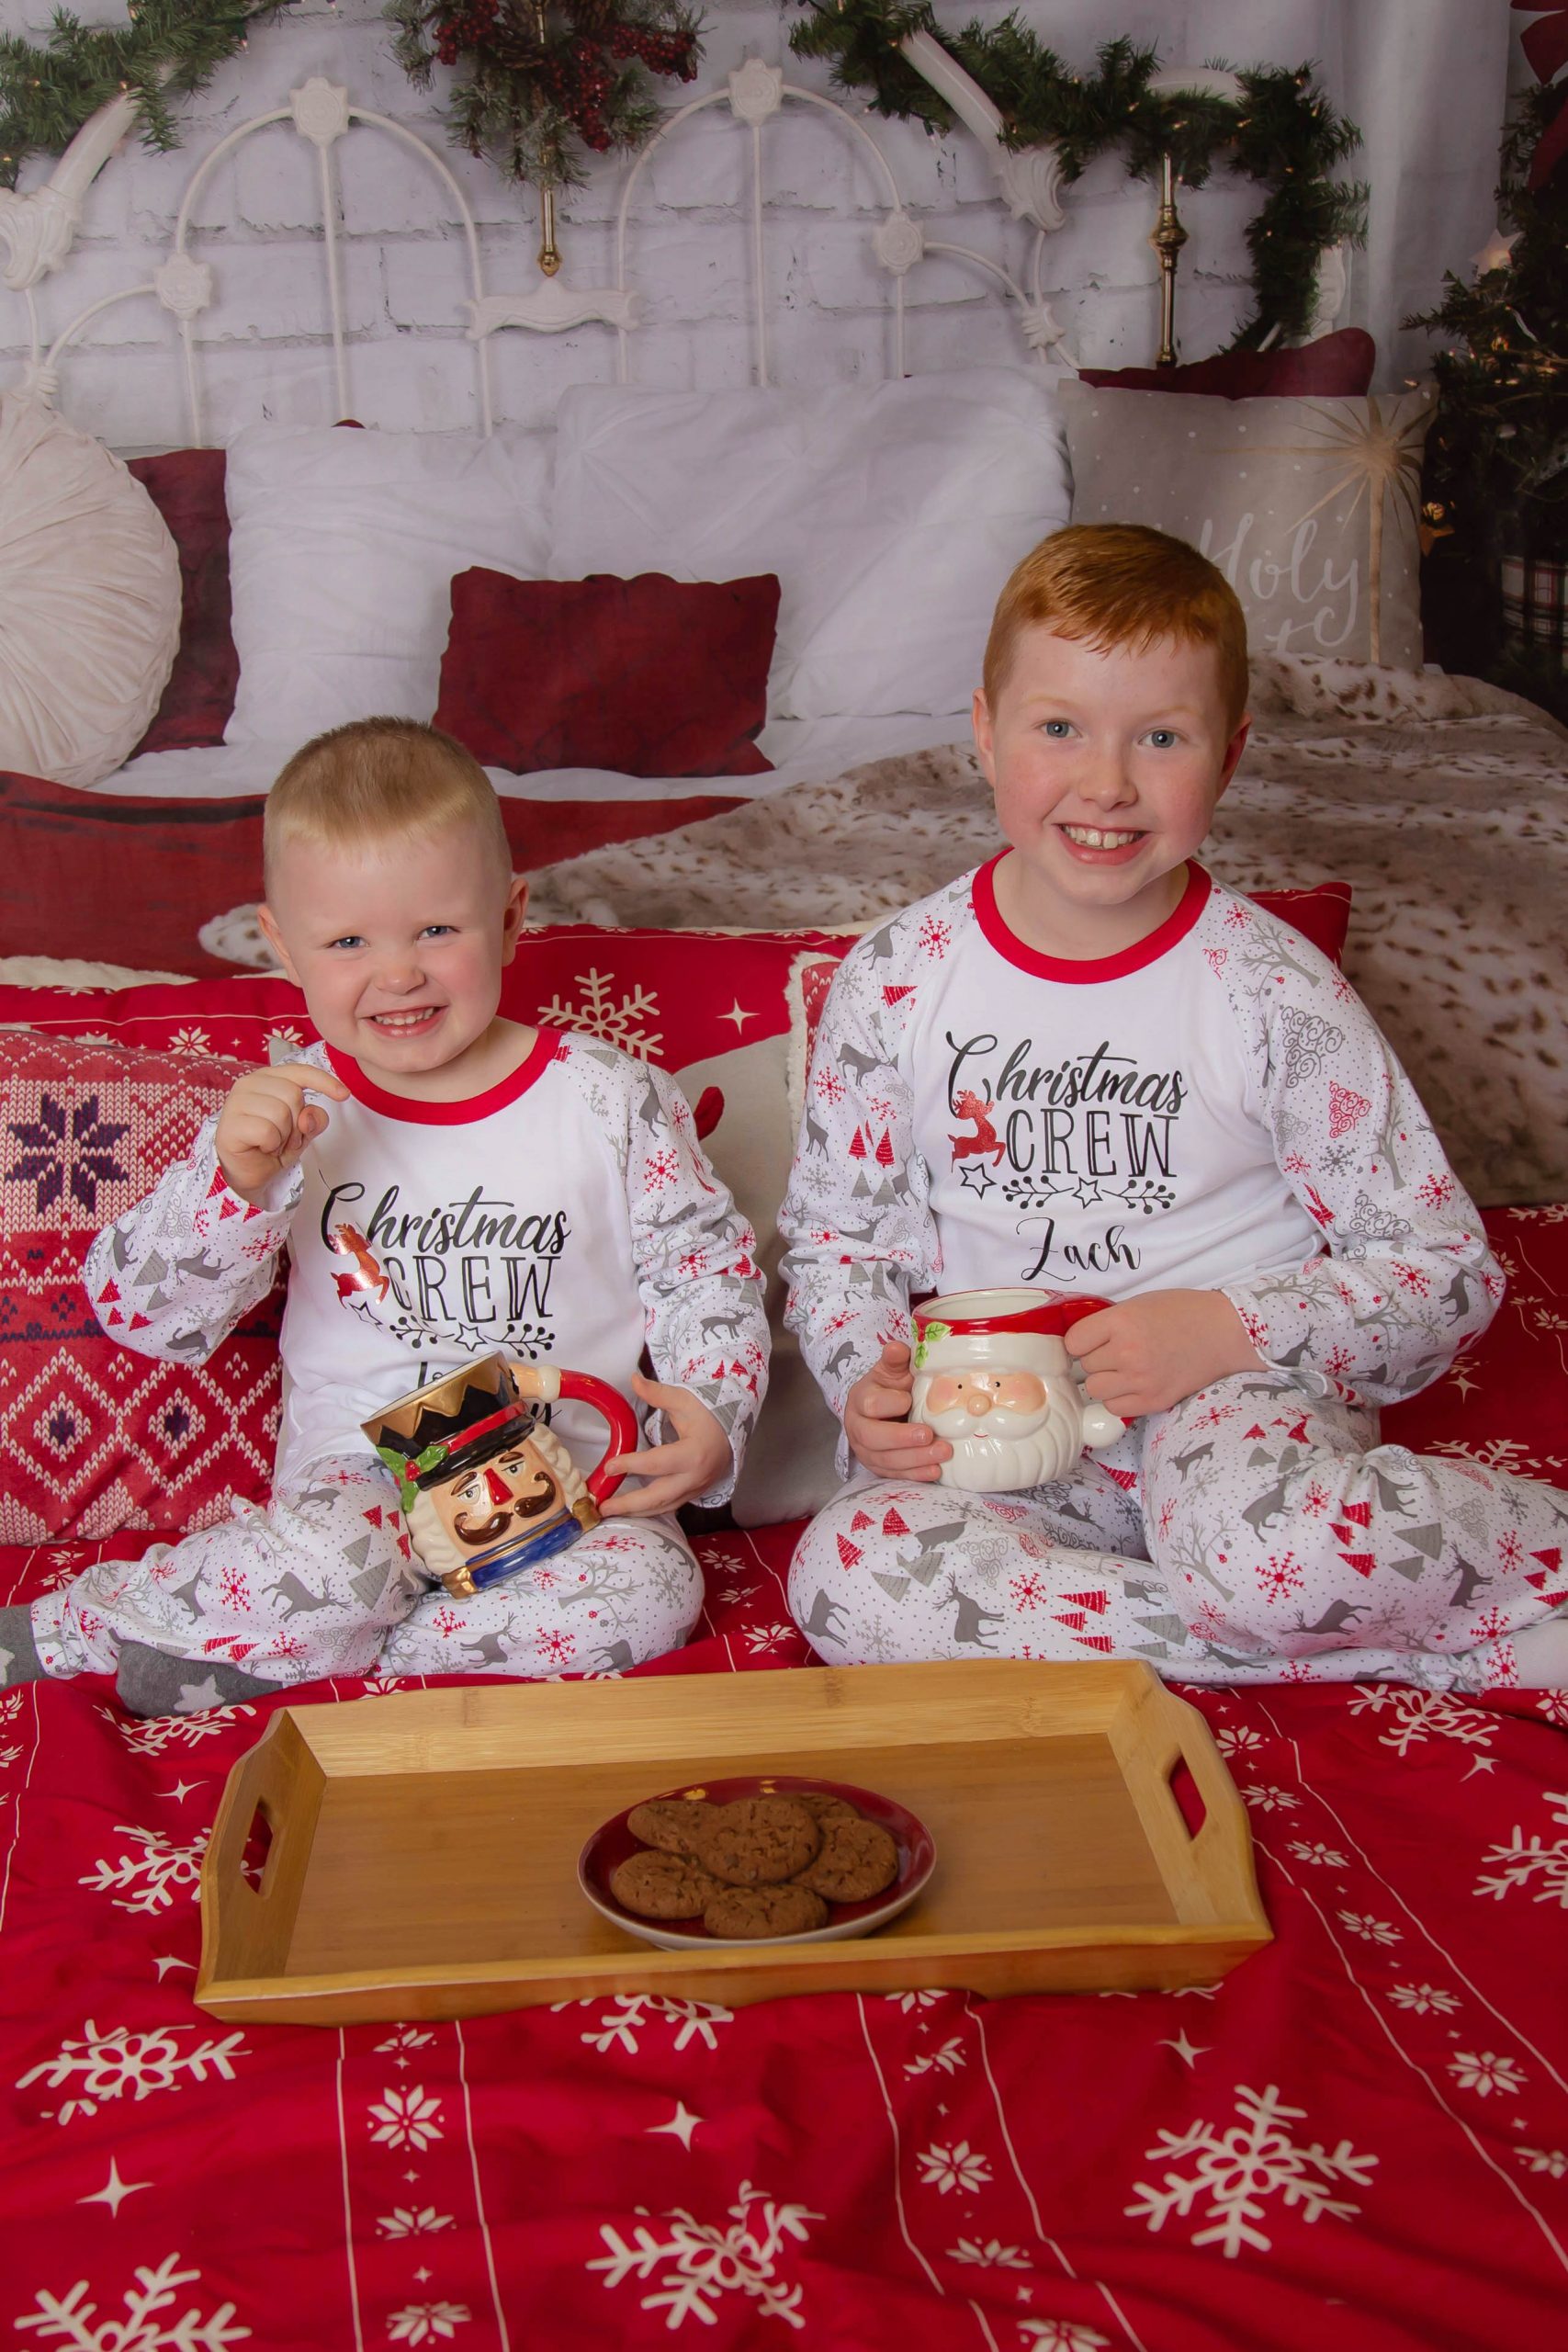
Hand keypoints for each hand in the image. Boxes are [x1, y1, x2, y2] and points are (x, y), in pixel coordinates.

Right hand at [215, 1062, 349, 1203]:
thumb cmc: (271, 1144)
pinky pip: (267, 1131)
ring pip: (280, 1113)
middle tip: (284, 1137)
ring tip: (271, 1142)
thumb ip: (314, 1118)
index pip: (300, 1071)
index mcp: (268, 1078)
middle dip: (297, 1123)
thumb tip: (308, 1115)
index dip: (324, 1081)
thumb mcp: (303, 1130)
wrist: (247, 1171)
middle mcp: (249, 1083)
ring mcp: (236, 1102)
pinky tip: (261, 1147)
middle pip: (293, 1095)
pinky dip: (271, 1144)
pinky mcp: (230, 1123)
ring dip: (283, 1136)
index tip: (344, 1094)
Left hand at [599, 1373, 731, 1516]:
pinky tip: (631, 1510)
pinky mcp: (694, 1493)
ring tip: (610, 1511)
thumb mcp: (684, 1400)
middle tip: (603, 1506)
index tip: (609, 1466)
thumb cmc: (709, 1414)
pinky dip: (650, 1510)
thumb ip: (658, 1393)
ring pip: (664, 1507)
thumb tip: (634, 1379)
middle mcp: (696, 1477)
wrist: (733, 1429)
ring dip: (636, 1512)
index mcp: (694, 1453)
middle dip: (629, 1504)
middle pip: (659, 1496)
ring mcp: (696, 1488)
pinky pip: (670, 1506)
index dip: (631, 1465)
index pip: (657, 1463)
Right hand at [844, 1339, 951, 1482]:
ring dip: (916, 1459)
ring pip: (886, 1461)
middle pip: (873, 1438)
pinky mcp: (880, 1468)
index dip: (889, 1403)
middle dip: (902, 1439)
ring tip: (943, 1452)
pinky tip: (936, 1471)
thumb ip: (896, 1360)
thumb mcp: (892, 1371)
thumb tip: (897, 1347)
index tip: (909, 1399)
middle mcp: (858, 1428)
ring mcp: (867, 1452)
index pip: (870, 1404)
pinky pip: (896, 1476)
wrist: (885, 1409)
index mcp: (861, 1400)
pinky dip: (916, 1475)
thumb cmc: (892, 1387)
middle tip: (929, 1435)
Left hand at [1066, 1289, 1261, 1419]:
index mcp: (1122, 1322)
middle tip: (1117, 1352)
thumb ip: (1109, 1323)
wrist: (1224, 1332)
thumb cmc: (1183, 1312)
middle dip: (1097, 1359)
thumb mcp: (1139, 1305)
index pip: (1074, 1341)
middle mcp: (1128, 1352)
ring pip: (1096, 1389)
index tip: (1091, 1340)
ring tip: (1125, 1370)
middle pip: (1086, 1366)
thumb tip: (1081, 1342)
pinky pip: (1115, 1408)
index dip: (1081, 1341)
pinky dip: (1119, 1399)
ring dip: (1106, 1380)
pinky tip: (1134, 1385)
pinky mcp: (1154, 1401)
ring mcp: (1141, 1380)